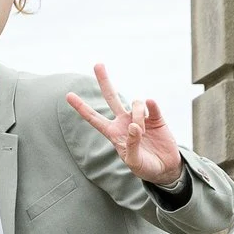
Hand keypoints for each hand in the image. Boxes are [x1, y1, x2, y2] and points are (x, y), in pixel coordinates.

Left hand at [67, 63, 185, 187]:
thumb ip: (131, 145)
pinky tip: (151, 106)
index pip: (94, 119)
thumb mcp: (133, 162)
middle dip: (104, 81)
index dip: (81, 108)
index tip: (68, 95)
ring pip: (135, 103)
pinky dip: (151, 105)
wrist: (165, 168)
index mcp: (113, 133)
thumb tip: (133, 126)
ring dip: (138, 115)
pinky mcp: (156, 117)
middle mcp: (124, 121)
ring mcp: (140, 117)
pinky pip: (152, 105)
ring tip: (144, 132)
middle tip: (98, 64)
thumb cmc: (145, 167)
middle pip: (111, 97)